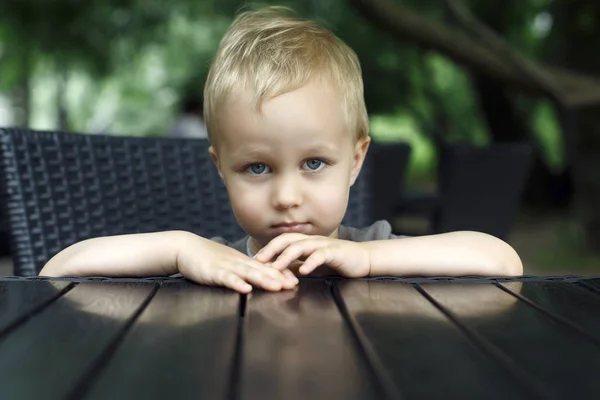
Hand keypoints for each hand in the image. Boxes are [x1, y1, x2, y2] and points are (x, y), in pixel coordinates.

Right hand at [177, 234, 298, 293]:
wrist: (184, 247)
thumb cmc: (206, 258)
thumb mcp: (227, 263)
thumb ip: (241, 271)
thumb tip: (255, 280)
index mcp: (242, 261)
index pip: (265, 267)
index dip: (280, 273)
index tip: (295, 280)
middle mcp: (237, 262)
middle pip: (261, 270)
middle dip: (278, 277)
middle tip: (294, 284)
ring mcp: (225, 266)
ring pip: (248, 273)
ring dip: (263, 280)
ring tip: (277, 286)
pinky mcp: (212, 272)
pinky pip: (226, 278)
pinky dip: (236, 283)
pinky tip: (245, 289)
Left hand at [253, 234, 370, 277]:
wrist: (362, 259)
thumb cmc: (336, 262)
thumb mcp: (311, 265)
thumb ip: (295, 266)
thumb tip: (276, 272)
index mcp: (305, 243)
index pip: (282, 242)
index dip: (267, 249)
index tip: (254, 260)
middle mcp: (311, 241)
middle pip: (287, 240)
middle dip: (271, 250)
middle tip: (258, 261)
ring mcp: (323, 245)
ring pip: (301, 246)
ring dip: (287, 256)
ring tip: (276, 267)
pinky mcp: (335, 252)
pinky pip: (321, 255)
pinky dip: (311, 262)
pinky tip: (303, 271)